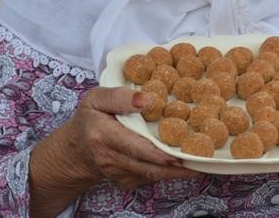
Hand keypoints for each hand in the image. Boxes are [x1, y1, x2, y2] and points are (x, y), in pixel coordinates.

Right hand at [58, 87, 199, 189]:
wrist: (76, 149)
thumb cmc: (90, 118)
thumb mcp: (96, 98)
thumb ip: (119, 96)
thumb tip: (147, 99)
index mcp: (103, 136)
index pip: (135, 147)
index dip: (158, 153)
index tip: (178, 155)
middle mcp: (111, 160)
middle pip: (148, 167)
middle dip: (176, 166)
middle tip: (202, 160)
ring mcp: (119, 174)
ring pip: (152, 175)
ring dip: (177, 172)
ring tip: (201, 163)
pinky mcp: (126, 181)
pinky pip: (150, 177)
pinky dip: (168, 172)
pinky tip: (185, 163)